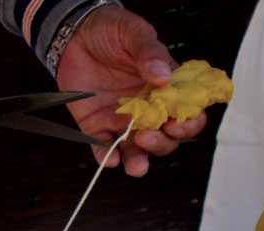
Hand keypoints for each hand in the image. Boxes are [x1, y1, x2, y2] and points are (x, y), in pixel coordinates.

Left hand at [57, 6, 205, 176]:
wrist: (75, 32)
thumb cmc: (112, 30)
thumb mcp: (133, 32)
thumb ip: (149, 52)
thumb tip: (164, 77)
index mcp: (166, 89)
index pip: (188, 114)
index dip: (188, 124)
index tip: (176, 124)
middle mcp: (148, 110)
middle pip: (165, 139)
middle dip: (160, 144)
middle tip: (147, 137)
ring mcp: (123, 121)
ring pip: (136, 150)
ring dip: (138, 161)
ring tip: (136, 166)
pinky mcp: (96, 125)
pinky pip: (102, 146)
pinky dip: (105, 155)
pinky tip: (108, 159)